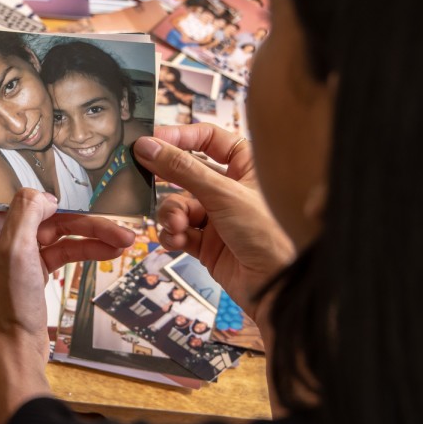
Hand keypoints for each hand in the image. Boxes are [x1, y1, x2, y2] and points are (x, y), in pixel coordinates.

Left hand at [0, 188, 134, 423]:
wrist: (9, 350)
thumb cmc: (4, 304)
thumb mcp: (14, 248)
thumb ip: (27, 212)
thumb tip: (47, 195)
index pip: (26, 192)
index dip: (58, 193)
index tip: (89, 194)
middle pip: (49, 213)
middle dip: (87, 220)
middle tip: (120, 226)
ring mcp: (17, 250)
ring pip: (61, 232)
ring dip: (93, 235)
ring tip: (124, 240)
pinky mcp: (32, 268)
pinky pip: (63, 251)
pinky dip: (86, 250)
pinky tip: (109, 251)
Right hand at [133, 123, 294, 325]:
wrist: (278, 285)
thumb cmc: (269, 233)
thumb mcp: (223, 193)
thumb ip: (182, 169)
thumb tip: (148, 147)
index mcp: (246, 166)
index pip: (208, 139)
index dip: (180, 137)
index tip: (152, 142)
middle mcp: (230, 189)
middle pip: (186, 174)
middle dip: (167, 182)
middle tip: (144, 177)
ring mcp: (217, 218)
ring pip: (178, 206)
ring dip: (171, 215)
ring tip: (177, 226)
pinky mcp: (207, 244)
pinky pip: (179, 232)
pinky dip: (174, 235)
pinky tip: (178, 241)